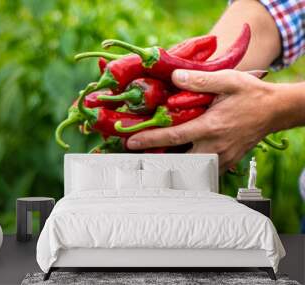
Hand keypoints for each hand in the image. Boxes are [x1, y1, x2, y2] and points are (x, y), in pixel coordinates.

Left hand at [127, 69, 280, 171]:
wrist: (274, 110)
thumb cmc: (251, 94)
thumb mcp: (228, 80)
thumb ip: (200, 80)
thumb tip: (174, 77)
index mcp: (211, 127)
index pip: (174, 136)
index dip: (150, 139)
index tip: (131, 141)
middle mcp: (215, 146)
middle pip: (178, 162)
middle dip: (156, 161)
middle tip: (139, 155)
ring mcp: (221, 158)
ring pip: (190, 170)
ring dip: (171, 166)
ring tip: (154, 158)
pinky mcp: (226, 163)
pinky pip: (203, 172)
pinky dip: (188, 169)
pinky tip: (179, 160)